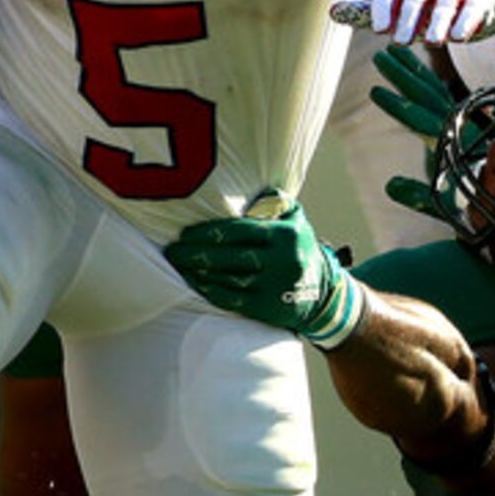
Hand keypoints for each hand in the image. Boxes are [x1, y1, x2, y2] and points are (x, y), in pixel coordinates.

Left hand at [163, 194, 368, 348]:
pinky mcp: (267, 308)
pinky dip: (210, 291)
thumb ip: (275, 201)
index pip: (239, 231)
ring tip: (178, 266)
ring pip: (228, 278)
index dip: (209, 233)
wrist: (322, 294)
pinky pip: (232, 299)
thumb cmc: (298, 248)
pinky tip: (195, 282)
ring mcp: (274, 287)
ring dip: (199, 272)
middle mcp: (281, 261)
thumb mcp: (296, 220)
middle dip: (196, 253)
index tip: (185, 234)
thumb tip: (249, 188)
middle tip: (172, 251)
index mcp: (285, 235)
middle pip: (229, 256)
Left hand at [364, 0, 494, 45]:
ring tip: (432, 42)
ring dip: (438, 21)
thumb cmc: (431, 8)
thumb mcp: (402, 11)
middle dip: (409, 17)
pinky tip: (457, 37)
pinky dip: (464, 21)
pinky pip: (472, 6)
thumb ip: (371, 13)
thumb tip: (332, 12)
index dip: (384, 7)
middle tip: (401, 41)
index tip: (380, 30)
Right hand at [368, 44, 459, 221]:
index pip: (419, 119)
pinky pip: (443, 96)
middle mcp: (458, 127)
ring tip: (392, 53)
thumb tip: (389, 185)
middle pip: (427, 94)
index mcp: (451, 144)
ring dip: (413, 70)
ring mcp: (461, 123)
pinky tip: (417, 71)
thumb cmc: (477, 209)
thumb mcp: (443, 206)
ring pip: (435, 89)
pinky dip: (428, 80)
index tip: (374, 92)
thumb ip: (417, 196)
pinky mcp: (462, 125)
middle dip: (403, 75)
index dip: (397, 106)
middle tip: (381, 56)